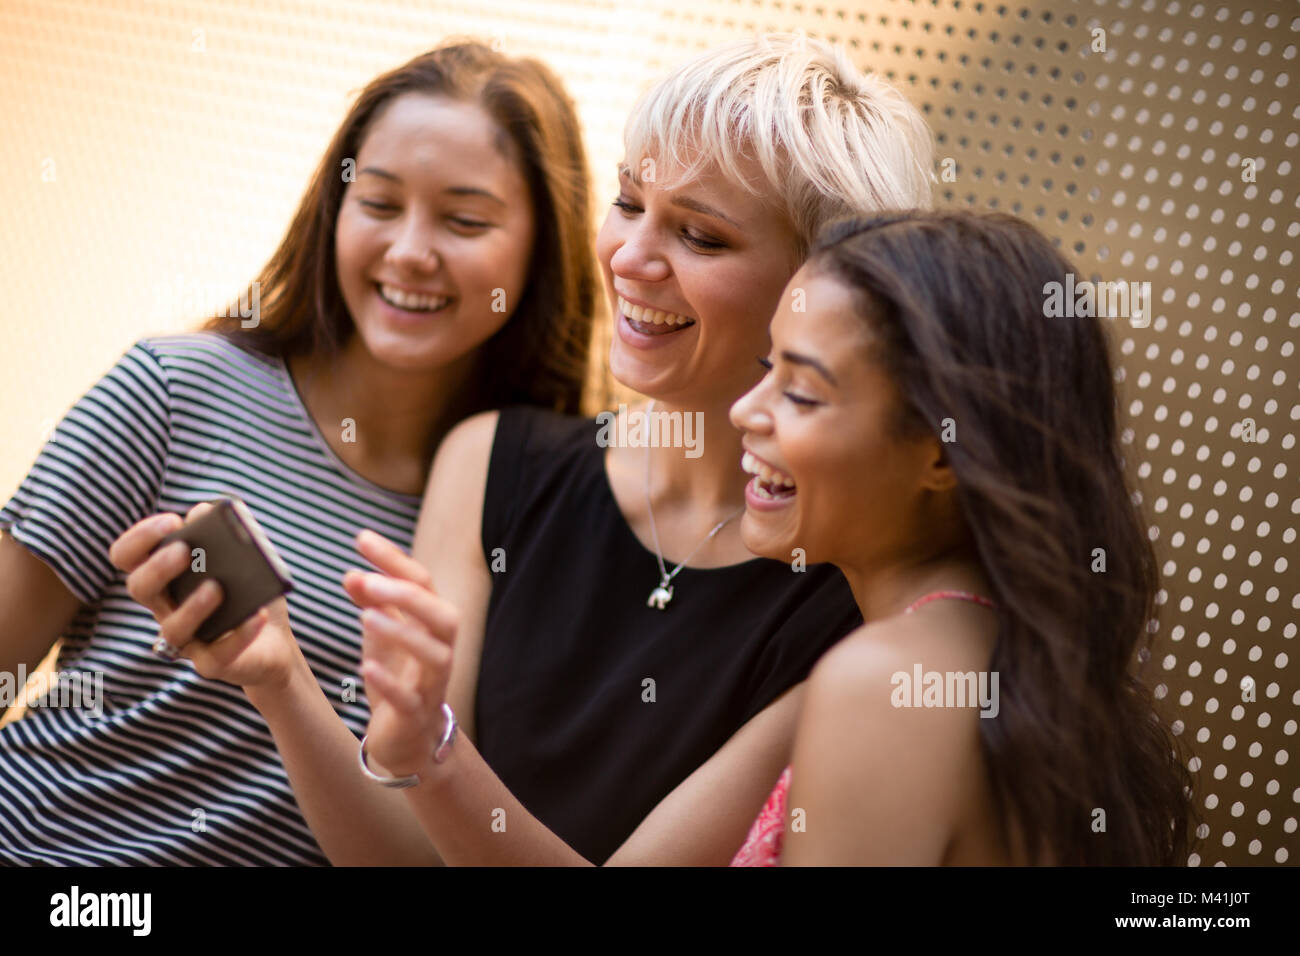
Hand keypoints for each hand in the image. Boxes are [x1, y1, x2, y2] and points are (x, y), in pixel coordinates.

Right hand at [109, 502, 300, 690]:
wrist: (275, 641)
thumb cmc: (250, 593)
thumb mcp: (243, 558)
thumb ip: (224, 533)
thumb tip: (204, 511)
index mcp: (166, 578)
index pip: (129, 557)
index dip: (139, 539)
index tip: (170, 521)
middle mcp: (167, 608)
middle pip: (140, 589)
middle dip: (157, 568)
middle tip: (184, 551)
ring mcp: (186, 640)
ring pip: (172, 629)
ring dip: (193, 606)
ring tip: (217, 587)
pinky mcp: (211, 664)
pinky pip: (216, 656)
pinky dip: (239, 635)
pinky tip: (256, 615)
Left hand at [344, 529, 458, 777]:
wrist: (406, 739)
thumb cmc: (398, 679)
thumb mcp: (381, 637)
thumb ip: (371, 605)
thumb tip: (352, 572)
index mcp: (432, 625)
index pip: (423, 583)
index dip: (394, 560)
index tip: (362, 539)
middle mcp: (441, 650)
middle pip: (442, 615)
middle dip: (408, 595)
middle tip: (368, 581)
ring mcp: (432, 684)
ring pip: (434, 655)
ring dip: (402, 633)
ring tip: (366, 618)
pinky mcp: (416, 715)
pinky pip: (409, 699)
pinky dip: (389, 683)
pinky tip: (365, 668)